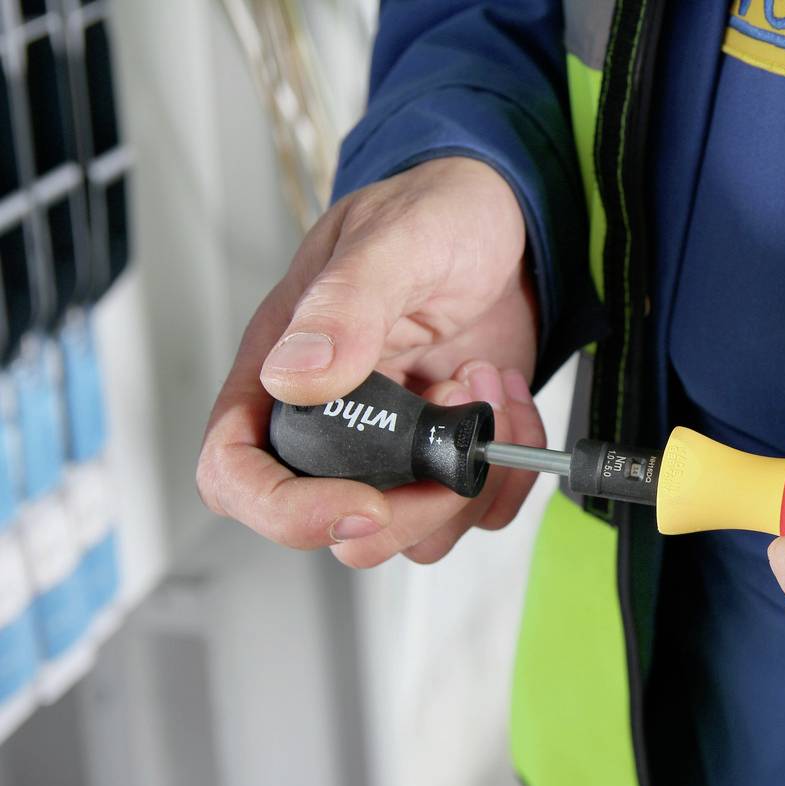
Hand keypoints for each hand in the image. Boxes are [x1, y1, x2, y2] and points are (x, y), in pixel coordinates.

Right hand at [197, 157, 545, 567]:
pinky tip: (507, 398)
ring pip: (412, 535)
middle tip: (453, 427)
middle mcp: (332, 419)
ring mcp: (396, 442)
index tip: (361, 504)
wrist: (508, 219)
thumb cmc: (435, 212)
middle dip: (408, 505)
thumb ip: (342, 306)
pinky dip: (507, 475)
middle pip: (334, 525)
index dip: (284, 511)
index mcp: (281, 369)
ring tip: (482, 386)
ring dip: (466, 482)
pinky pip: (475, 510)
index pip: (236, 472)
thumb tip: (293, 376)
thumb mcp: (391, 241)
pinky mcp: (451, 450)